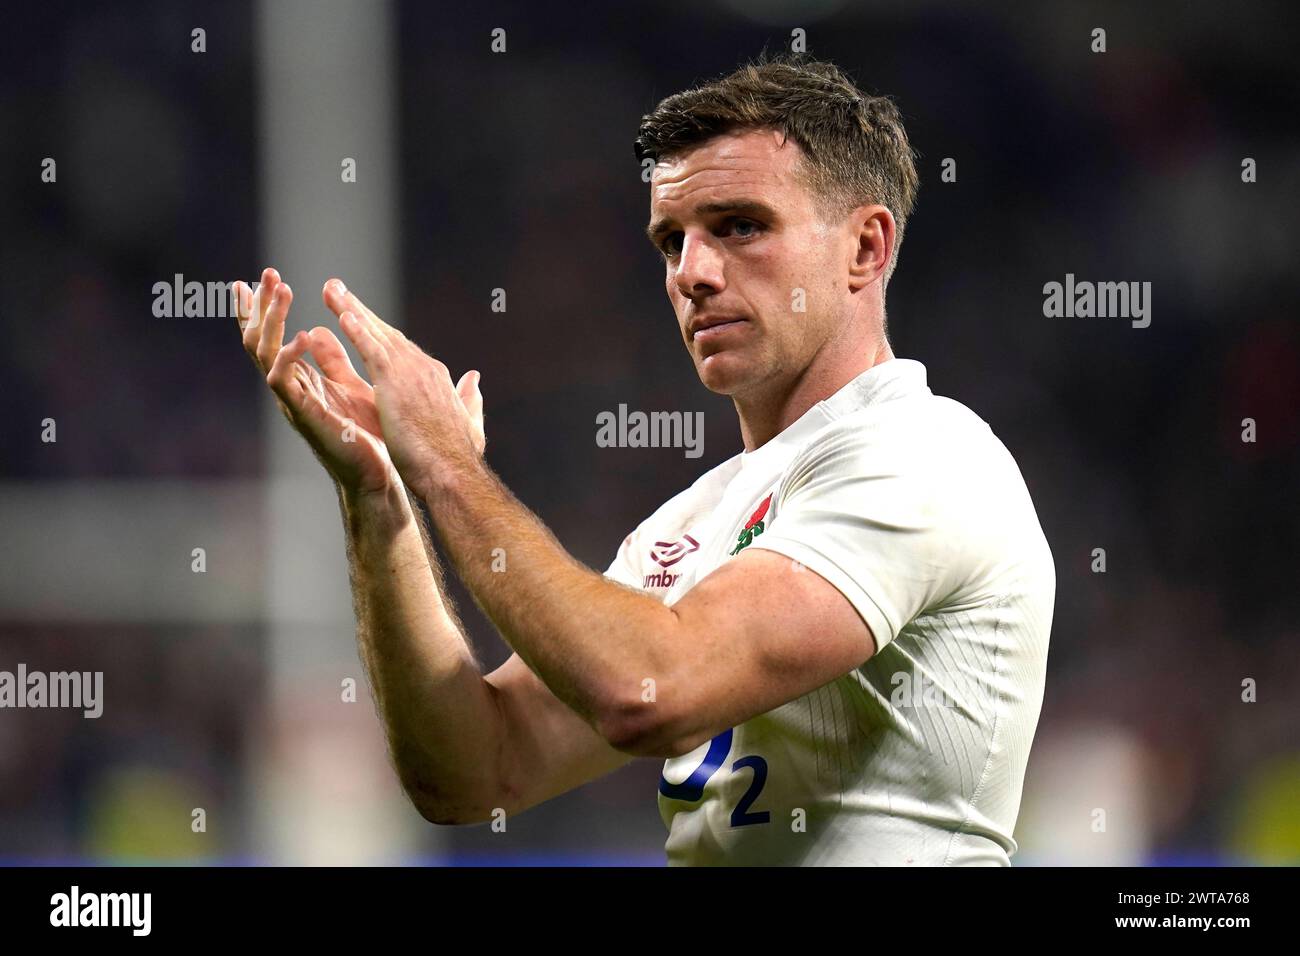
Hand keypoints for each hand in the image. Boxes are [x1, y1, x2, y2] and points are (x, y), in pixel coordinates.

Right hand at [233, 267, 394, 496]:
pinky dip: (290, 357)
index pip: (269, 338)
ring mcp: (292, 402)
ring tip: (282, 290)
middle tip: (267, 274)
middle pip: (258, 339)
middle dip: (260, 305)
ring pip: (264, 353)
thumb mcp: (347, 385)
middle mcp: (289, 389)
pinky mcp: (304, 416)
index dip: (259, 310)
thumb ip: (331, 359)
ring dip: (272, 319)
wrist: (375, 474)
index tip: (252, 278)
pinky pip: (285, 383)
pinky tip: (302, 336)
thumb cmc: (363, 434)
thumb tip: (317, 328)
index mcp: (298, 379)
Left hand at [321, 277, 485, 499]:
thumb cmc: (458, 457)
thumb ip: (470, 399)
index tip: (362, 318)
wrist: (452, 473)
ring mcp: (410, 373)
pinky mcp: (395, 384)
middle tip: (335, 288)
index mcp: (435, 378)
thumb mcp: (469, 423)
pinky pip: (372, 350)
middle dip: (360, 310)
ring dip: (351, 308)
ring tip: (329, 289)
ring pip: (376, 333)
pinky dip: (357, 331)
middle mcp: (423, 368)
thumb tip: (475, 380)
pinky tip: (341, 314)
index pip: (403, 349)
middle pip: (386, 333)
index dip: (380, 332)